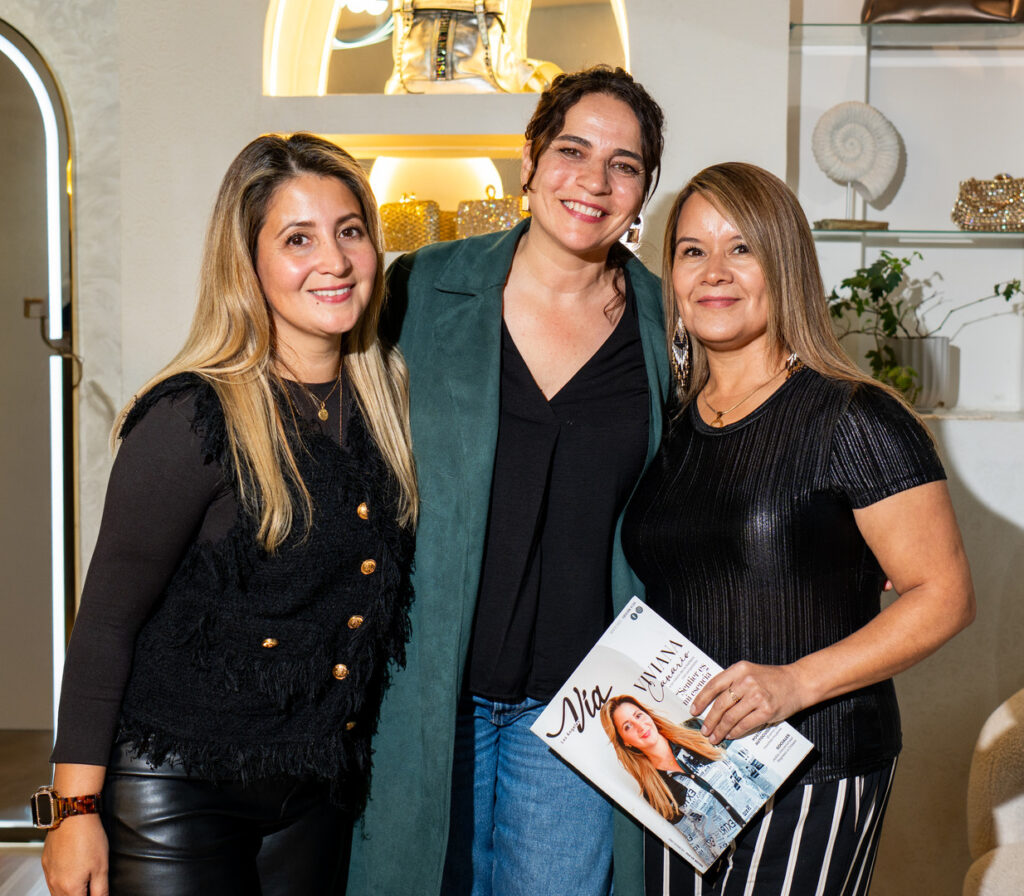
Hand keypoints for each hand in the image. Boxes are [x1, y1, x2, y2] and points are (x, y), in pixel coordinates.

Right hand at [41, 814, 108, 895]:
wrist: (72, 815)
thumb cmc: (88, 837)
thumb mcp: (102, 866)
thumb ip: (101, 890)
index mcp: (70, 888)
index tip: (97, 892)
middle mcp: (55, 883)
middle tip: (91, 887)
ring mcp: (48, 873)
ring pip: (56, 893)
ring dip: (69, 892)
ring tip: (83, 880)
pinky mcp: (45, 862)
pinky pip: (51, 880)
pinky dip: (61, 882)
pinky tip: (71, 871)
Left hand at [689, 661, 808, 744]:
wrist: (797, 682)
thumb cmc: (771, 679)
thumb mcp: (749, 672)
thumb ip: (732, 682)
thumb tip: (710, 703)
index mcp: (739, 669)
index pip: (714, 685)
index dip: (701, 699)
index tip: (693, 710)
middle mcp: (747, 681)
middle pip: (721, 704)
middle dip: (710, 720)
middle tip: (704, 730)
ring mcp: (757, 696)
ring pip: (731, 717)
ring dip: (720, 729)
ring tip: (714, 736)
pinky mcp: (766, 710)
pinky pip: (745, 724)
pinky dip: (735, 732)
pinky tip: (730, 735)